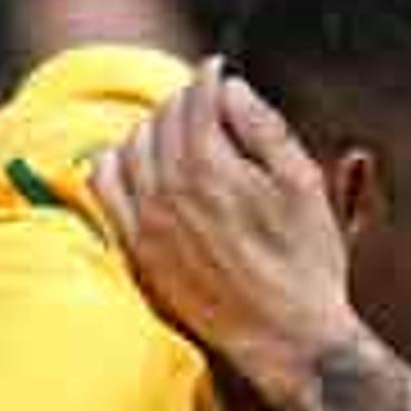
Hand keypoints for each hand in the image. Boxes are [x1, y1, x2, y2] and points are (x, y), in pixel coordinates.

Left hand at [92, 65, 358, 406]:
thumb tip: (229, 87)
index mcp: (210, 168)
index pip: (197, 99)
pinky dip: (114, 163)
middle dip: (185, 101)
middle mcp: (167, 193)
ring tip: (178, 130)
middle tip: (205, 101)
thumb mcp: (304, 185)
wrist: (287, 339)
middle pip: (162, 120)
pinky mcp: (136, 253)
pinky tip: (134, 161)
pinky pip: (104, 189)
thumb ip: (265, 128)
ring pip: (129, 148)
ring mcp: (145, 225)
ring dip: (153, 129)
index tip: (219, 70)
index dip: (210, 77)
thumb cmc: (307, 262)